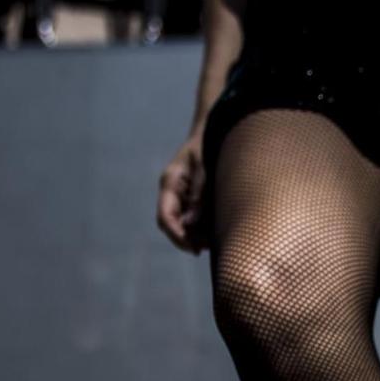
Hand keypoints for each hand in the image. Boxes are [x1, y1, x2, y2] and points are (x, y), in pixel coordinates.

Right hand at [157, 133, 209, 252]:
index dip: (177, 235)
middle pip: (170, 224)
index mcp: (170, 182)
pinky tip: (214, 233)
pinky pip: (190, 217)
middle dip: (185, 239)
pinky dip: (200, 228)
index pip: (165, 217)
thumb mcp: (205, 169)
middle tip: (204, 249)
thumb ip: (198, 196)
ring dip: (194, 236)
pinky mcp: (189, 196)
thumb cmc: (208, 146)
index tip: (192, 248)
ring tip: (212, 243)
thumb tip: (191, 223)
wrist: (211, 130)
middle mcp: (171, 191)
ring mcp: (179, 194)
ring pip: (181, 223)